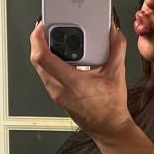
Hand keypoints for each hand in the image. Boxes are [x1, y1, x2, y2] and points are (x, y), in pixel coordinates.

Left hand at [29, 11, 131, 141]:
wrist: (108, 128)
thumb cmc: (111, 108)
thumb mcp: (117, 74)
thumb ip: (116, 49)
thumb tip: (113, 31)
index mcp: (72, 83)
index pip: (43, 58)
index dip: (38, 38)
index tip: (42, 26)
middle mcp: (59, 89)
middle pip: (37, 61)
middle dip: (38, 40)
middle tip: (46, 27)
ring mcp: (55, 93)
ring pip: (39, 68)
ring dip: (41, 51)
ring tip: (51, 38)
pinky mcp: (56, 95)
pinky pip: (45, 74)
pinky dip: (48, 61)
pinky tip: (59, 55)